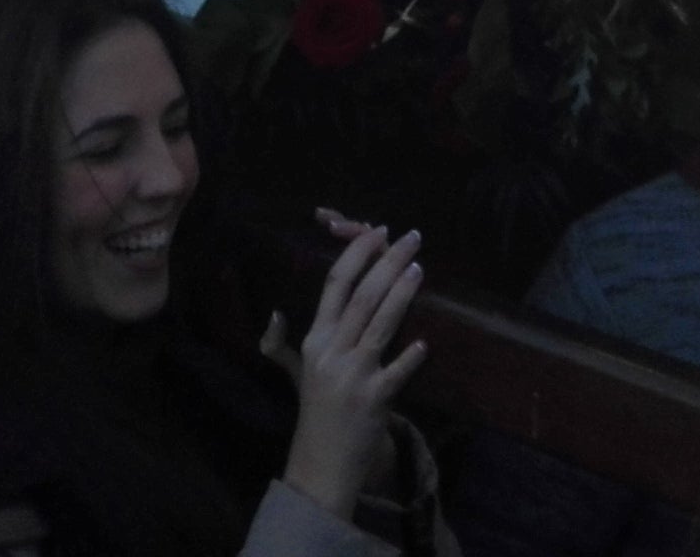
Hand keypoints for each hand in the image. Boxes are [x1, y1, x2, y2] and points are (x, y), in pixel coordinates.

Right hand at [264, 211, 425, 519]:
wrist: (320, 467)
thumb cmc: (315, 413)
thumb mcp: (298, 374)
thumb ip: (284, 344)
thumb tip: (275, 313)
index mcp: (315, 340)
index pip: (334, 284)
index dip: (357, 254)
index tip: (379, 232)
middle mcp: (331, 352)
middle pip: (362, 296)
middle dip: (388, 261)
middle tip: (412, 237)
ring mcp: (352, 376)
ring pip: (379, 324)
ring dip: (402, 293)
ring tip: (420, 268)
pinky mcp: (374, 401)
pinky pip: (396, 373)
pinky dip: (410, 358)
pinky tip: (424, 344)